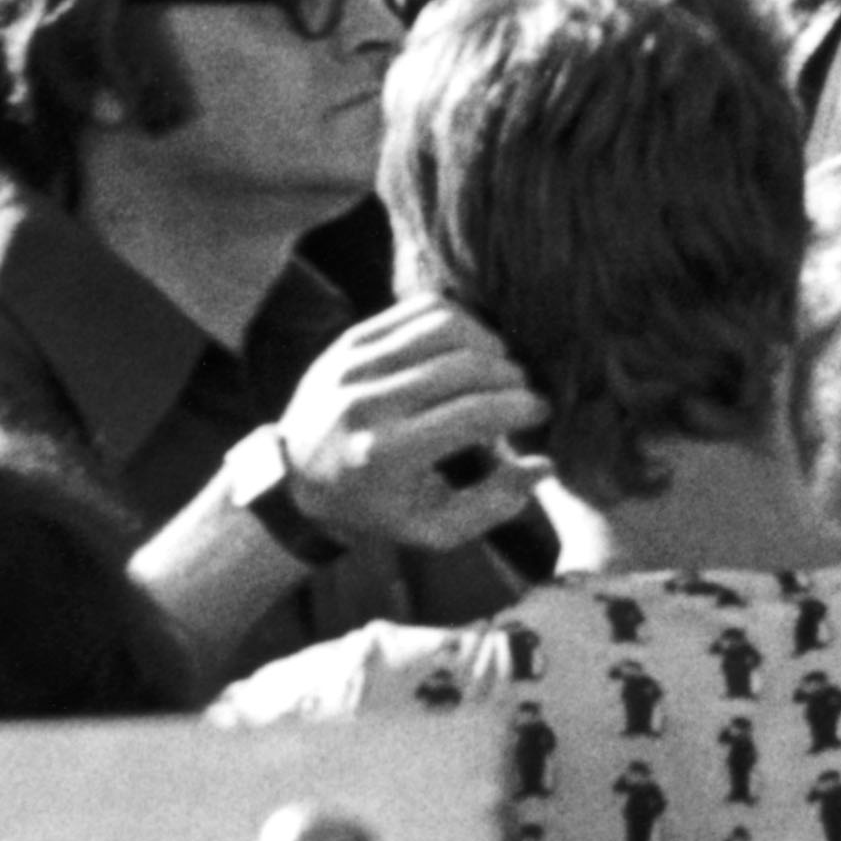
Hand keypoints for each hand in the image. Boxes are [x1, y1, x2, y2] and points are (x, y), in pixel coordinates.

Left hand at [265, 293, 547, 558]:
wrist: (295, 478)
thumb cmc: (376, 508)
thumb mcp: (433, 529)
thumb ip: (493, 505)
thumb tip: (544, 465)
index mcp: (386, 454)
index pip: (475, 414)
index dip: (522, 408)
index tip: (541, 411)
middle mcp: (366, 404)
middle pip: (466, 367)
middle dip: (511, 376)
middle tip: (523, 392)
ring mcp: (353, 366)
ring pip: (446, 327)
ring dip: (488, 343)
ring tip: (498, 366)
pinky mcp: (349, 342)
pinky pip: (418, 311)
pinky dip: (458, 322)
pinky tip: (469, 346)